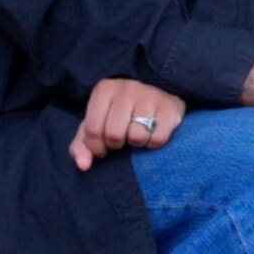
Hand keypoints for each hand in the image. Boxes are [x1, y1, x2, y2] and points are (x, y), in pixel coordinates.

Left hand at [70, 78, 184, 169]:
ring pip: (137, 137)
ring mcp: (150, 95)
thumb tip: (83, 165)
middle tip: (123, 139)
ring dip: (137, 143)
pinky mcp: (171, 107)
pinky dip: (154, 143)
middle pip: (115, 135)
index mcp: (104, 90)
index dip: (97, 146)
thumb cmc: (121, 113)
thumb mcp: (97, 123)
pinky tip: (152, 133)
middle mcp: (127, 88)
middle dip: (117, 144)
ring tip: (137, 133)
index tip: (103, 147)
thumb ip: (82, 145)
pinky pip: (157, 139)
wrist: (159, 93)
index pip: (93, 130)